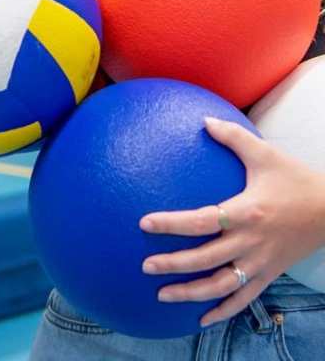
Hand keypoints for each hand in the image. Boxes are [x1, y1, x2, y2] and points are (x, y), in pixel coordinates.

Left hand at [139, 115, 324, 326]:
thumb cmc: (295, 179)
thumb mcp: (264, 153)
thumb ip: (232, 136)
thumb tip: (201, 119)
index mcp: (246, 212)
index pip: (202, 221)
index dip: (172, 224)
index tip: (145, 224)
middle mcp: (252, 242)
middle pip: (207, 259)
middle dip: (174, 265)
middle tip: (145, 266)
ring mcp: (261, 262)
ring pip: (222, 285)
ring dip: (192, 293)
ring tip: (162, 295)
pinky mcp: (270, 273)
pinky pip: (245, 298)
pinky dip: (223, 311)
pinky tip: (201, 319)